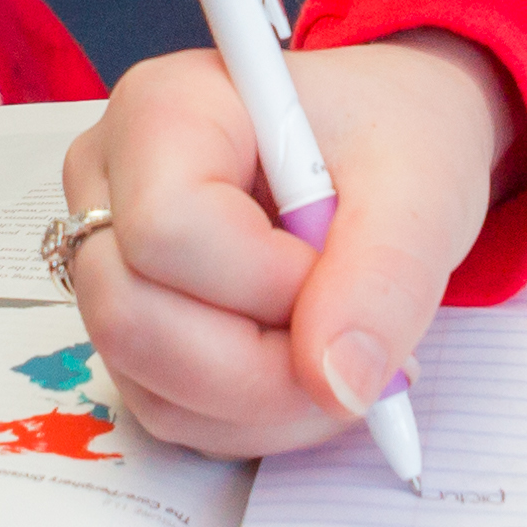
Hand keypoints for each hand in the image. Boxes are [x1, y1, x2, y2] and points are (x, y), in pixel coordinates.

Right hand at [70, 32, 521, 458]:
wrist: (388, 151)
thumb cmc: (393, 138)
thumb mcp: (422, 188)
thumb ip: (385, 279)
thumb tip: (338, 384)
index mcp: (164, 108)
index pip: (167, 228)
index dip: (265, 284)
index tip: (339, 273)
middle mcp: (109, 183)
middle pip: (131, 316)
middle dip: (261, 368)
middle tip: (355, 353)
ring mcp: (105, 260)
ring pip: (146, 378)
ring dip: (264, 404)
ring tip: (343, 356)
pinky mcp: (126, 326)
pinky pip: (165, 406)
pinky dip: (250, 417)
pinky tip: (307, 368)